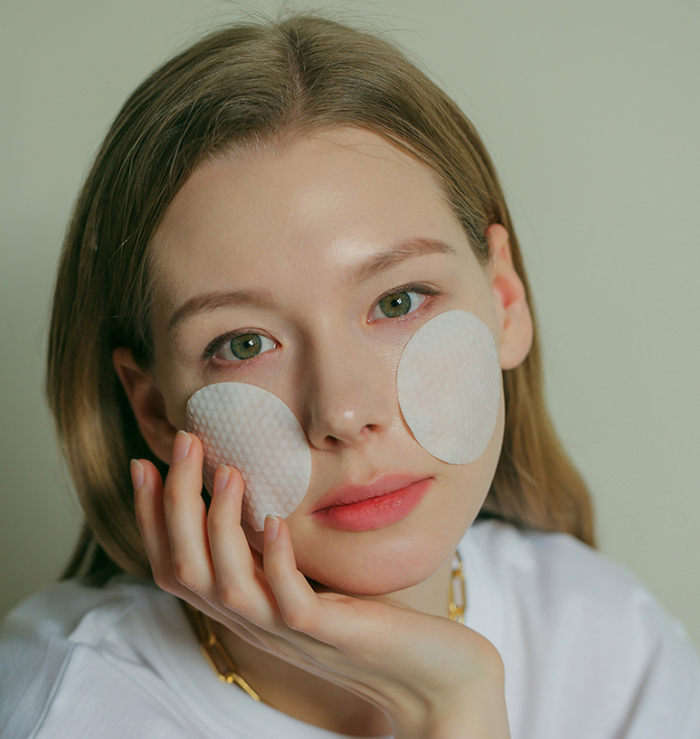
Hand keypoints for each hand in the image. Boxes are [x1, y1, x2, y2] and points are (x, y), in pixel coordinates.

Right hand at [132, 430, 510, 738]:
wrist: (430, 676)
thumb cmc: (369, 617)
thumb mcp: (305, 577)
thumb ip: (272, 552)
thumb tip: (252, 499)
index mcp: (244, 605)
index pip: (174, 564)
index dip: (151, 517)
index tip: (145, 462)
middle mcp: (254, 621)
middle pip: (186, 569)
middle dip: (175, 502)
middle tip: (184, 442)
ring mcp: (289, 630)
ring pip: (226, 584)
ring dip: (218, 524)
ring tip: (227, 471)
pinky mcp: (330, 634)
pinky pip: (290, 602)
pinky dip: (276, 560)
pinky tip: (275, 521)